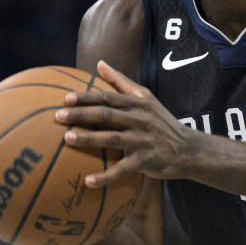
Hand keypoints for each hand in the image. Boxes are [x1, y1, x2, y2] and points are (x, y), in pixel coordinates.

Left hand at [54, 60, 195, 186]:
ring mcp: (143, 141)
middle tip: (58, 116)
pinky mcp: (145, 161)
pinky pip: (123, 170)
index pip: (108, 97)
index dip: (87, 98)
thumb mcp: (145, 98)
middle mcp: (140, 120)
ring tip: (67, 139)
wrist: (188, 149)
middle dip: (82, 115)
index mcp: (137, 104)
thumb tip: (100, 63)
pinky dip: (106, 176)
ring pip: (113, 139)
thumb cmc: (161, 121)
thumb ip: (121, 81)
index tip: (66, 98)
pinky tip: (88, 181)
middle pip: (107, 115)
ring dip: (89, 139)